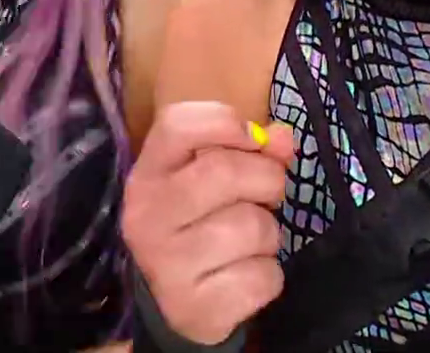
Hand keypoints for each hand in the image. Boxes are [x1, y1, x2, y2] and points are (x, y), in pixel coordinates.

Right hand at [122, 102, 295, 344]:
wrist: (175, 304)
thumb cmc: (198, 225)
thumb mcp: (212, 179)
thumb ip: (249, 150)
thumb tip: (282, 137)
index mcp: (148, 174)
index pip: (178, 124)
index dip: (227, 123)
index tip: (253, 140)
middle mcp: (148, 215)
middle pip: (225, 171)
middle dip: (266, 181)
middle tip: (266, 198)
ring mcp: (167, 264)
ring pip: (253, 227)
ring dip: (269, 235)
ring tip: (250, 244)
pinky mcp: (195, 307)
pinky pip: (263, 276)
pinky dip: (268, 276)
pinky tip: (245, 276)